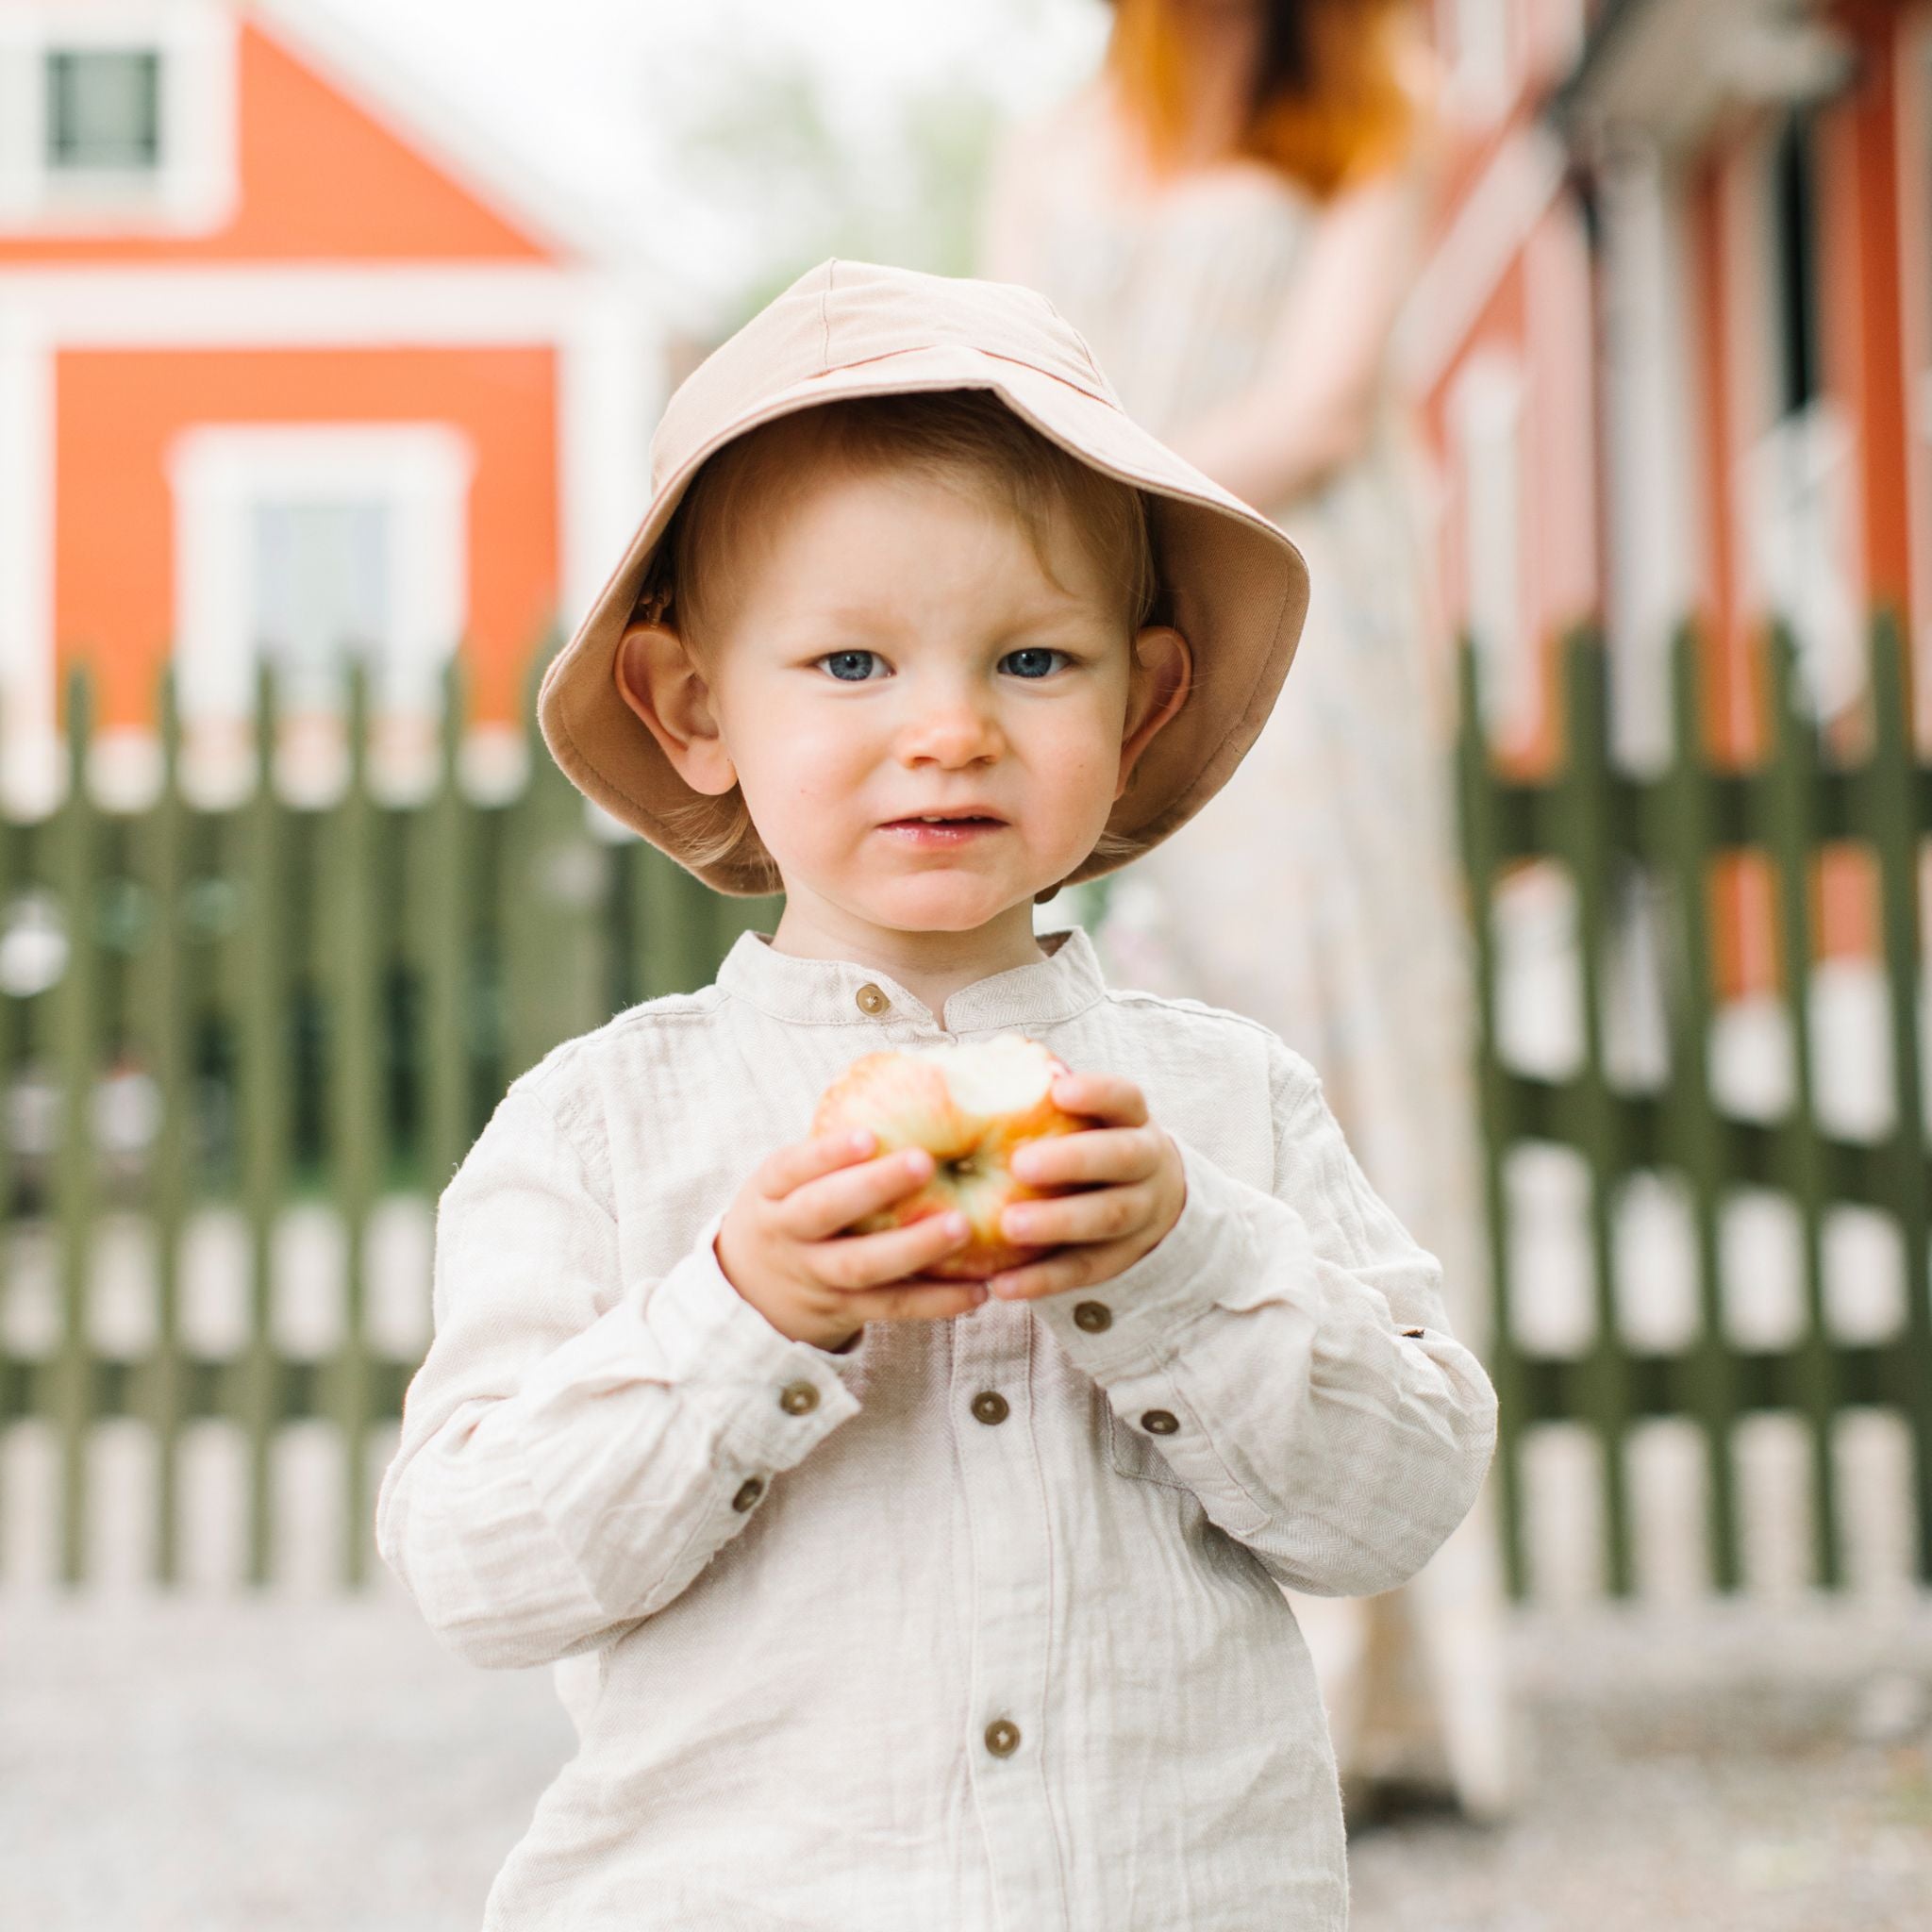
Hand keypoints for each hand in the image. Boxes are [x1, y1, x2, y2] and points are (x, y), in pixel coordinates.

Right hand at [715, 1129, 984, 1352]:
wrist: (747, 1290)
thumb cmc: (789, 1211)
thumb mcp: (786, 1180)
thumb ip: (832, 1152)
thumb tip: (913, 1089)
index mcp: (771, 1191)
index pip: (792, 1167)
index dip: (828, 1153)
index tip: (869, 1135)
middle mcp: (786, 1235)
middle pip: (823, 1212)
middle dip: (873, 1187)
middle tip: (924, 1162)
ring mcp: (813, 1277)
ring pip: (861, 1266)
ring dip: (914, 1247)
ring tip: (962, 1226)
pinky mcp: (842, 1311)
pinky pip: (891, 1308)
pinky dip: (935, 1302)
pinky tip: (976, 1289)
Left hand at [984, 1072, 1184, 1301]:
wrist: (1147, 1196)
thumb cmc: (1083, 1141)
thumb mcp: (1077, 1116)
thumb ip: (1034, 1095)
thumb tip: (958, 1066)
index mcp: (1131, 1120)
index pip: (1125, 1098)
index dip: (1097, 1092)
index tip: (1058, 1088)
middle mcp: (1146, 1163)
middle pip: (1120, 1158)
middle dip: (1074, 1160)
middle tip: (1020, 1164)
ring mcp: (1141, 1214)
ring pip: (1108, 1217)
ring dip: (1059, 1222)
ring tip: (1008, 1227)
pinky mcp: (1123, 1259)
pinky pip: (1086, 1270)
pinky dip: (1045, 1279)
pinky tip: (1003, 1286)